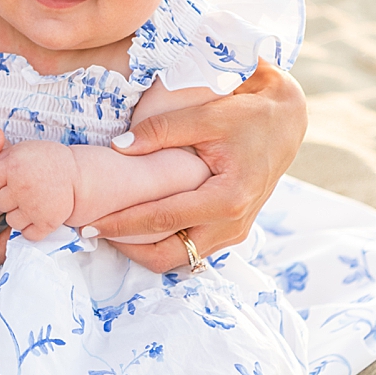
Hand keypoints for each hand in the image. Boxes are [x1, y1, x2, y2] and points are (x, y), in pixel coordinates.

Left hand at [0, 139, 77, 239]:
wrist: (79, 175)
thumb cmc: (47, 161)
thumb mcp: (21, 150)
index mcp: (13, 165)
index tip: (10, 181)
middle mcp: (22, 186)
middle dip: (8, 200)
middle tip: (24, 193)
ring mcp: (34, 206)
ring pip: (12, 221)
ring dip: (20, 216)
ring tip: (32, 205)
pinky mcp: (47, 223)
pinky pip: (29, 234)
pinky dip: (33, 230)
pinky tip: (39, 218)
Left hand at [92, 57, 306, 268]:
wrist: (285, 124)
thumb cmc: (248, 116)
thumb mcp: (205, 115)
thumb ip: (161, 130)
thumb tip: (118, 147)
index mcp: (228, 200)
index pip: (163, 219)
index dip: (123, 223)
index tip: (90, 222)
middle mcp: (232, 225)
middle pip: (170, 256)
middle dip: (129, 249)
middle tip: (94, 232)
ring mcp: (233, 233)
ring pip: (180, 259)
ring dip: (144, 249)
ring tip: (112, 231)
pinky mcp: (231, 232)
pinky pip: (191, 249)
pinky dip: (163, 244)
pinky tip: (139, 228)